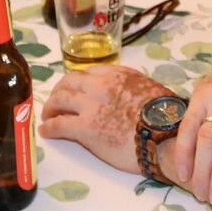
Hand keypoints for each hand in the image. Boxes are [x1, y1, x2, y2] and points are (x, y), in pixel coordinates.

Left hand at [40, 65, 178, 174]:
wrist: (165, 138)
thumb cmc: (165, 118)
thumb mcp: (149, 90)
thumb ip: (132, 88)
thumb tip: (128, 95)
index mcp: (117, 75)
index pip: (88, 72)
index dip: (77, 81)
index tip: (73, 88)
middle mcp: (100, 85)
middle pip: (69, 82)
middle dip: (59, 91)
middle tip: (55, 100)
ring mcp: (91, 105)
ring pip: (60, 100)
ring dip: (50, 107)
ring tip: (47, 115)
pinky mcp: (85, 127)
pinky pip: (59, 124)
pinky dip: (49, 127)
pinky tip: (46, 132)